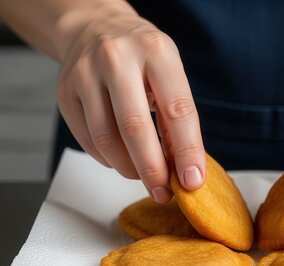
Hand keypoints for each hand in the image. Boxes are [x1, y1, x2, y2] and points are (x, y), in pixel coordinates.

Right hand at [57, 10, 204, 202]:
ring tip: (144, 175)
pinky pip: (88, 141)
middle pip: (135, 128)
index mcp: (156, 52)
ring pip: (106, 140)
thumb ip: (177, 117)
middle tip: (164, 192)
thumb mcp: (169, 73)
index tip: (193, 181)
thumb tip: (184, 168)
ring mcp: (84, 74)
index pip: (177, 110)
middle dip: (153, 170)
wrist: (95, 28)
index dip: (187, 151)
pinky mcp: (64, 93)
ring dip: (129, 169)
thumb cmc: (142, 58)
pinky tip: (122, 158)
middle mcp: (117, 59)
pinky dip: (109, 159)